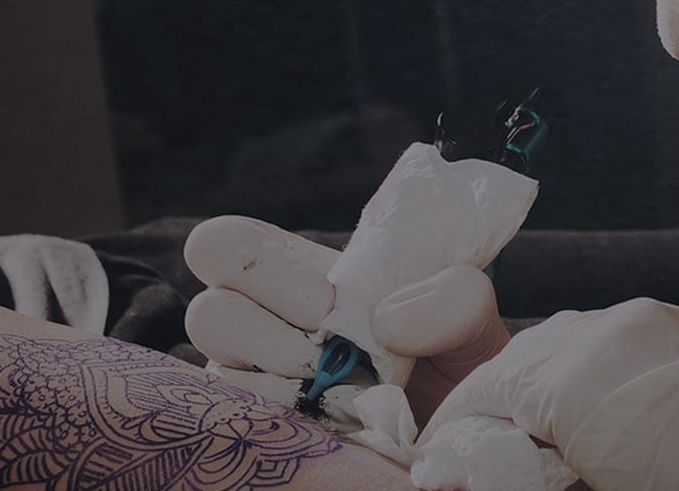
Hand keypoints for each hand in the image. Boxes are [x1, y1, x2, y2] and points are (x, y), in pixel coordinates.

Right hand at [183, 215, 508, 422]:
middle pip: (207, 309)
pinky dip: (289, 416)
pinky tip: (334, 420)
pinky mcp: (252, 432)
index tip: (326, 294)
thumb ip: (453, 299)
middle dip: (278, 323)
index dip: (254, 261)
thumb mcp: (471, 320)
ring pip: (219, 369)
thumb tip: (384, 319)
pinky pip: (236, 420)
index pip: (226, 246)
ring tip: (345, 387)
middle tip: (335, 343)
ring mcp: (248, 383)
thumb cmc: (453, 365)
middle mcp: (258, 325)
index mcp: (297, 277)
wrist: (458, 432)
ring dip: (288, 375)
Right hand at [425, 298, 678, 490]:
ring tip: (545, 438)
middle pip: (524, 358)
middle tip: (491, 452)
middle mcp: (612, 328)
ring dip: (548, 385)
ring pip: (569, 342)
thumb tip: (461, 472)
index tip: (446, 458)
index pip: (487, 390)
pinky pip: (617, 338)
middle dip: (502, 406)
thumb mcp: (589, 482)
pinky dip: (595, 371)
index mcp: (577, 374)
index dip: (458, 428)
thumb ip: (526, 466)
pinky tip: (598, 414)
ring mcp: (654, 320)